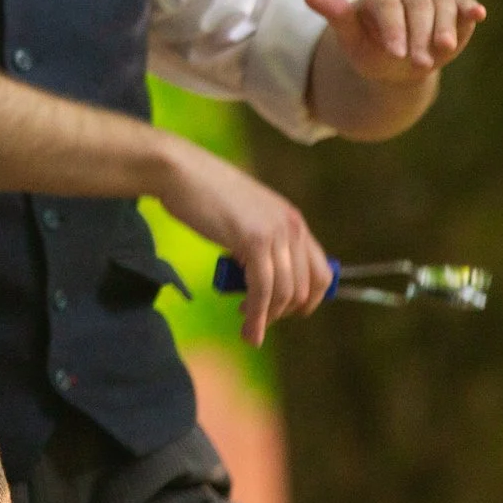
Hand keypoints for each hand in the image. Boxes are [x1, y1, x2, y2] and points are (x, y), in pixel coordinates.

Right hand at [152, 139, 331, 346]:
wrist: (181, 172)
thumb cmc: (205, 193)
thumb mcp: (247, 217)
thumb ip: (262, 240)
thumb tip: (264, 275)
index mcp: (293, 221)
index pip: (321, 272)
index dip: (308, 299)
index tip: (285, 312)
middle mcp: (292, 226)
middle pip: (304, 287)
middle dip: (284, 313)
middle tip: (259, 321)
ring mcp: (275, 233)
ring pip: (285, 293)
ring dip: (268, 319)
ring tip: (249, 330)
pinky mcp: (254, 241)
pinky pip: (263, 290)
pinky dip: (257, 316)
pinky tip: (248, 328)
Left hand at [308, 0, 486, 83]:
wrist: (397, 62)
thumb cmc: (370, 50)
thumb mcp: (351, 40)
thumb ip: (337, 17)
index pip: (386, 5)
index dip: (392, 28)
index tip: (394, 53)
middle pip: (417, 5)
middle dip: (419, 33)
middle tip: (419, 63)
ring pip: (442, 4)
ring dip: (445, 26)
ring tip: (444, 49)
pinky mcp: (454, 7)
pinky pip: (462, 4)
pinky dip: (470, 8)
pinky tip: (478, 14)